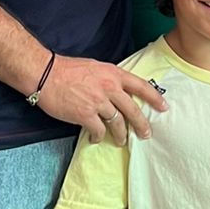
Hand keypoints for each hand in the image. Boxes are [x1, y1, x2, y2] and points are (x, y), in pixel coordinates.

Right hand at [38, 57, 167, 142]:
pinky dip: (99, 137)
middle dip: (142, 125)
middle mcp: (110, 88)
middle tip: (146, 134)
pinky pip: (99, 131)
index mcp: (114, 74)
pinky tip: (96, 139)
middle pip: (132, 110)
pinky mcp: (85, 115)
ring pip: (117, 123)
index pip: (141, 86)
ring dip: (121, 135)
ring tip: (122, 141)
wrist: (45, 74)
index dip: (155, 98)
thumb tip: (118, 90)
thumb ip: (109, 79)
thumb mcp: (96, 67)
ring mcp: (98, 102)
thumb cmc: (67, 69)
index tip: (164, 107)